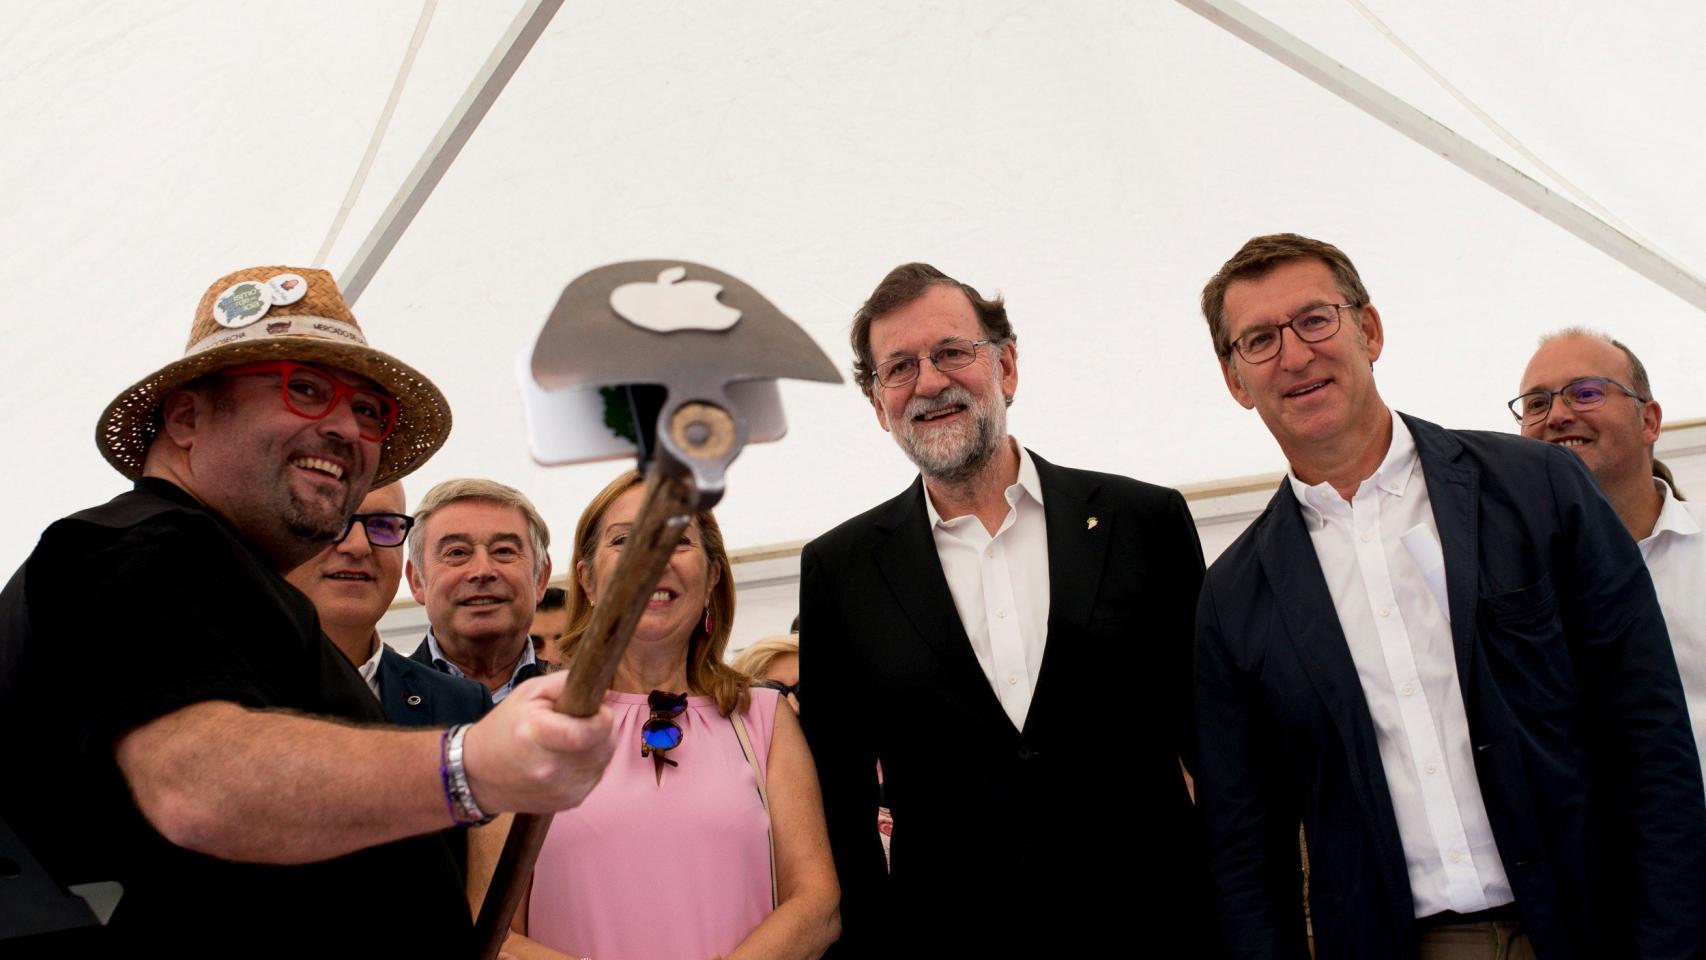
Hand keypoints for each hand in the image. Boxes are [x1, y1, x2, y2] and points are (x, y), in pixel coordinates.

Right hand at [461, 671, 616, 813]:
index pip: (590, 731)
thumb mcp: (528, 692)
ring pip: (604, 760)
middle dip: (602, 727)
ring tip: (572, 739)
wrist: (478, 776)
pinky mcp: (570, 802)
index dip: (602, 716)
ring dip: (598, 745)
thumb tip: (601, 691)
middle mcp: (551, 768)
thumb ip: (566, 684)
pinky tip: (569, 757)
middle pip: (605, 745)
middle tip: (581, 719)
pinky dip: (590, 763)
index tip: (595, 708)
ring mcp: (562, 789)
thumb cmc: (504, 728)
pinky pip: (596, 775)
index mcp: (538, 735)